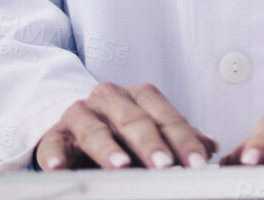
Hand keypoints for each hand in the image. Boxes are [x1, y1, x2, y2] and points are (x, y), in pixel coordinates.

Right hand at [34, 81, 215, 170]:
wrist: (76, 123)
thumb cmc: (121, 129)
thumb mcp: (151, 130)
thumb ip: (178, 138)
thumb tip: (210, 148)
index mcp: (140, 97)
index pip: (167, 117)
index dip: (184, 140)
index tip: (197, 162)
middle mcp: (111, 98)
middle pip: (134, 120)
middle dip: (151, 144)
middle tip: (165, 165)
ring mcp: (81, 113)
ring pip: (95, 129)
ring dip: (108, 149)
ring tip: (122, 166)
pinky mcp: (54, 133)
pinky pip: (53, 143)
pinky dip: (55, 155)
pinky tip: (60, 167)